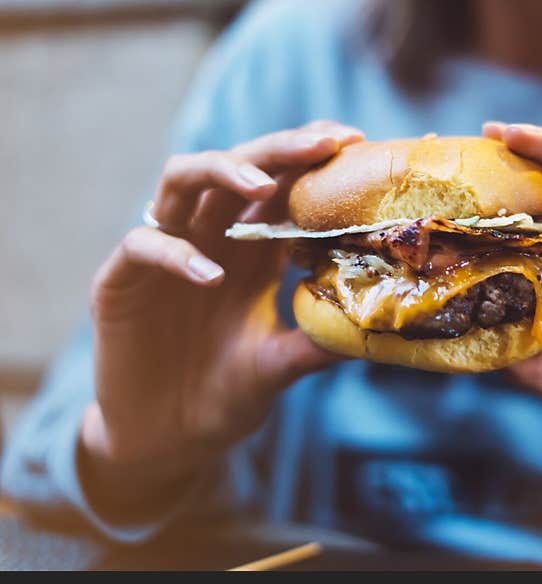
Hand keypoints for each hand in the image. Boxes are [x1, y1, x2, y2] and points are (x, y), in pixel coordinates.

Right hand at [83, 121, 363, 504]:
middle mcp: (209, 239)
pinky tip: (213, 275)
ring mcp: (165, 254)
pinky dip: (176, 253)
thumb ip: (318, 343)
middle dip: (279, 150)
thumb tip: (379, 331)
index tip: (354, 144)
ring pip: (182, 179)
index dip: (310, 159)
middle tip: (323, 143)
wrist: (168, 440)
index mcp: (251, 249)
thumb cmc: (226, 395)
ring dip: (222, 172)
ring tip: (263, 188)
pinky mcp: (121, 281)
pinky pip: (144, 246)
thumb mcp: (279, 366)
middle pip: (237, 166)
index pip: (280, 184)